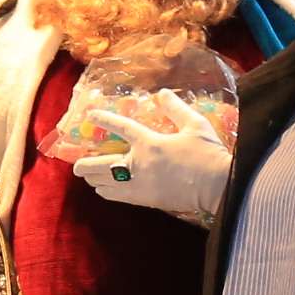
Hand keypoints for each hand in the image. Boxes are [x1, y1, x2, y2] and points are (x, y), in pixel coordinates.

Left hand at [69, 95, 231, 221]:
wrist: (219, 186)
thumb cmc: (208, 154)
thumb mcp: (195, 125)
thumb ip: (176, 108)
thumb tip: (162, 93)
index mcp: (150, 142)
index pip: (121, 128)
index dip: (104, 120)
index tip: (91, 115)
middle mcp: (139, 164)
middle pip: (103, 164)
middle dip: (86, 164)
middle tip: (76, 165)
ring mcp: (140, 185)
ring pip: (107, 183)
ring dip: (95, 179)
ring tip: (89, 177)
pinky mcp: (146, 200)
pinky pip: (119, 197)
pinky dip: (108, 193)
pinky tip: (105, 190)